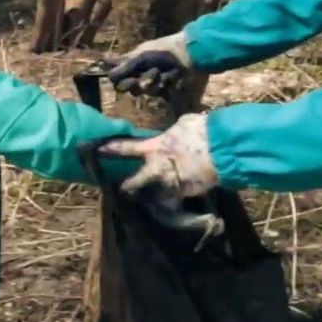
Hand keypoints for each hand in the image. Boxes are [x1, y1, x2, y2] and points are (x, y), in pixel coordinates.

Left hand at [97, 114, 218, 200]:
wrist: (222, 150)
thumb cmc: (202, 131)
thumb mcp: (182, 124)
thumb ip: (171, 133)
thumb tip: (171, 134)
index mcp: (155, 148)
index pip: (127, 148)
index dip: (112, 149)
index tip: (99, 150)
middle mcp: (158, 169)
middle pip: (136, 181)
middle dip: (128, 186)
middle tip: (124, 188)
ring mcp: (170, 184)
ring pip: (156, 194)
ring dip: (156, 194)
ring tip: (156, 196)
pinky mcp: (185, 194)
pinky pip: (177, 197)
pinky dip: (177, 196)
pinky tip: (181, 193)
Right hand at [108, 31, 192, 95]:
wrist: (189, 53)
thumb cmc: (162, 50)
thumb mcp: (141, 57)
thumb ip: (124, 67)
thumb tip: (108, 76)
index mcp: (131, 62)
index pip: (116, 76)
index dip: (118, 80)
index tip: (124, 79)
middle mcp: (139, 72)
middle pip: (128, 88)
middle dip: (134, 84)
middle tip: (138, 80)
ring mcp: (152, 80)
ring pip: (145, 90)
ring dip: (153, 80)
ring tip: (162, 71)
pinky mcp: (165, 86)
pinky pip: (160, 91)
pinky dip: (166, 81)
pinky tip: (172, 74)